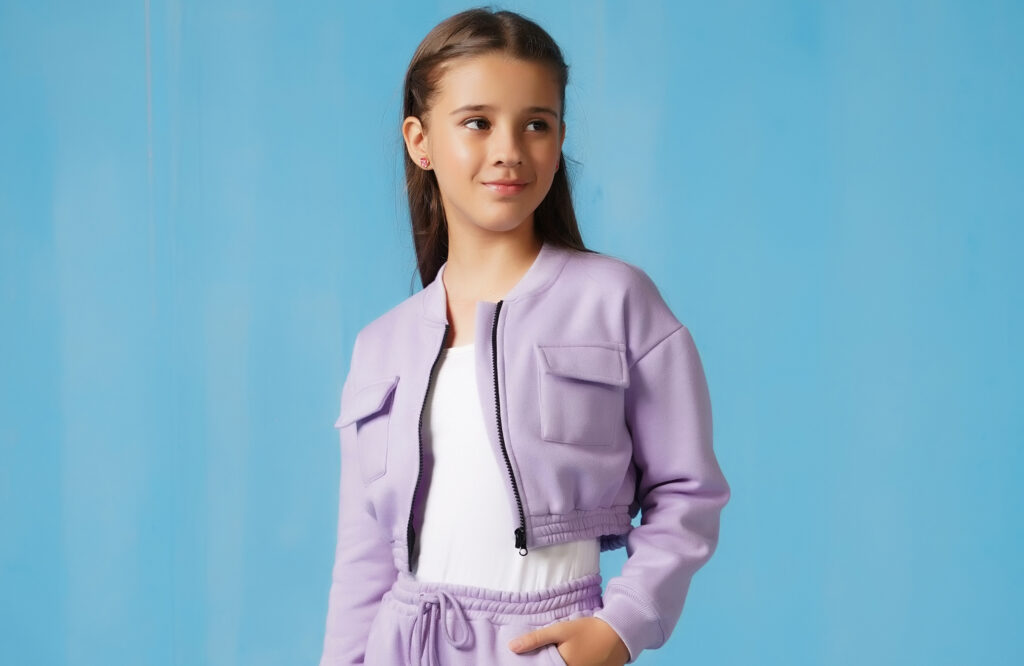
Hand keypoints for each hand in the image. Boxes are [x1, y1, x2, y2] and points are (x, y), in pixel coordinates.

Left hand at [507, 616, 629, 664]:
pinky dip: (570, 664)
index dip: (533, 664)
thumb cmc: (588, 631)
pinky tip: (570, 658)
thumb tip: (512, 647)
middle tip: (545, 655)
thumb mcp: (560, 630)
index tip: (526, 660)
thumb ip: (536, 639)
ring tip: (559, 654)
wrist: (618, 634)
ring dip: (557, 664)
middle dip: (546, 663)